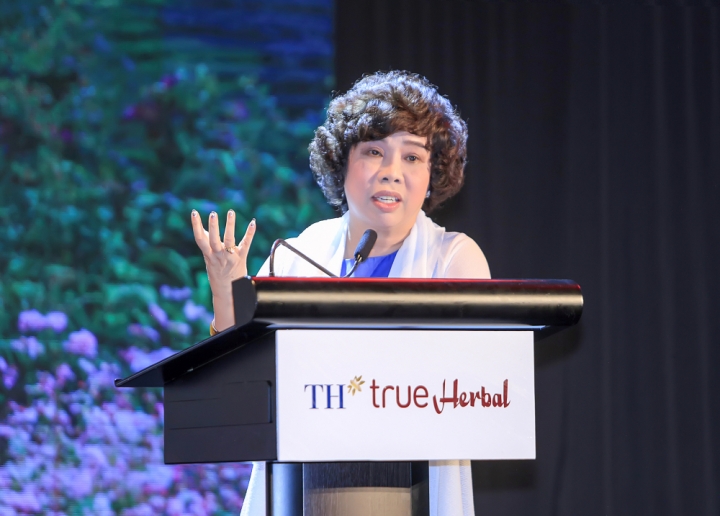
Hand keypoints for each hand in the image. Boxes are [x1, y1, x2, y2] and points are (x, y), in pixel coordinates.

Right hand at [191, 210, 255, 329]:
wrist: (227, 292)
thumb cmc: (218, 272)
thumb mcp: (209, 259)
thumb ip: (207, 244)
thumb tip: (202, 228)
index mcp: (208, 255)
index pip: (199, 238)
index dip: (196, 225)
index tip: (194, 212)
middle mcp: (218, 255)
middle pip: (214, 239)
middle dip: (213, 226)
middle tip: (213, 213)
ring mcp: (230, 257)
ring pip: (229, 240)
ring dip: (230, 225)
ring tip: (230, 212)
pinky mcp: (241, 258)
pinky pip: (246, 244)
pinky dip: (250, 233)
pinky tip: (252, 222)